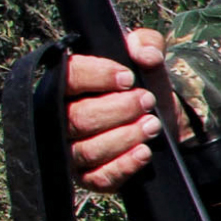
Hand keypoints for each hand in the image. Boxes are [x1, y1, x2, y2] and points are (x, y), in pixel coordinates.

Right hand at [65, 29, 182, 194]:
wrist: (161, 118)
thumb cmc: (141, 84)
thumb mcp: (146, 56)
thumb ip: (146, 43)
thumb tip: (144, 53)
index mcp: (66, 84)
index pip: (66, 77)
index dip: (96, 76)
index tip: (128, 78)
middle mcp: (59, 118)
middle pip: (77, 118)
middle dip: (119, 109)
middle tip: (147, 101)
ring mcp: (70, 150)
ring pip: (88, 150)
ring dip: (125, 137)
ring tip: (152, 125)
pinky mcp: (87, 176)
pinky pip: (99, 177)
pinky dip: (124, 165)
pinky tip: (144, 152)